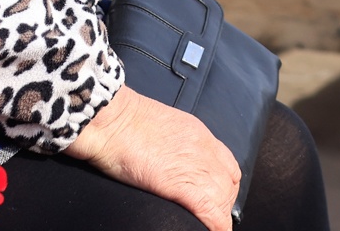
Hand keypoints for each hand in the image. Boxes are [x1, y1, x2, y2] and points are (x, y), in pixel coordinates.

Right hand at [67, 86, 239, 230]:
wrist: (110, 120)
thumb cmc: (124, 121)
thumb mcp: (163, 127)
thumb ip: (176, 144)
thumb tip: (173, 161)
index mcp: (199, 135)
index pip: (228, 166)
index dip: (226, 186)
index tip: (218, 198)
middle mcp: (203, 150)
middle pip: (229, 185)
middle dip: (223, 204)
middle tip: (212, 217)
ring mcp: (194, 167)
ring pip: (222, 199)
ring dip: (219, 216)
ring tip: (210, 227)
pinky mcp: (180, 184)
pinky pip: (209, 210)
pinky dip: (215, 225)